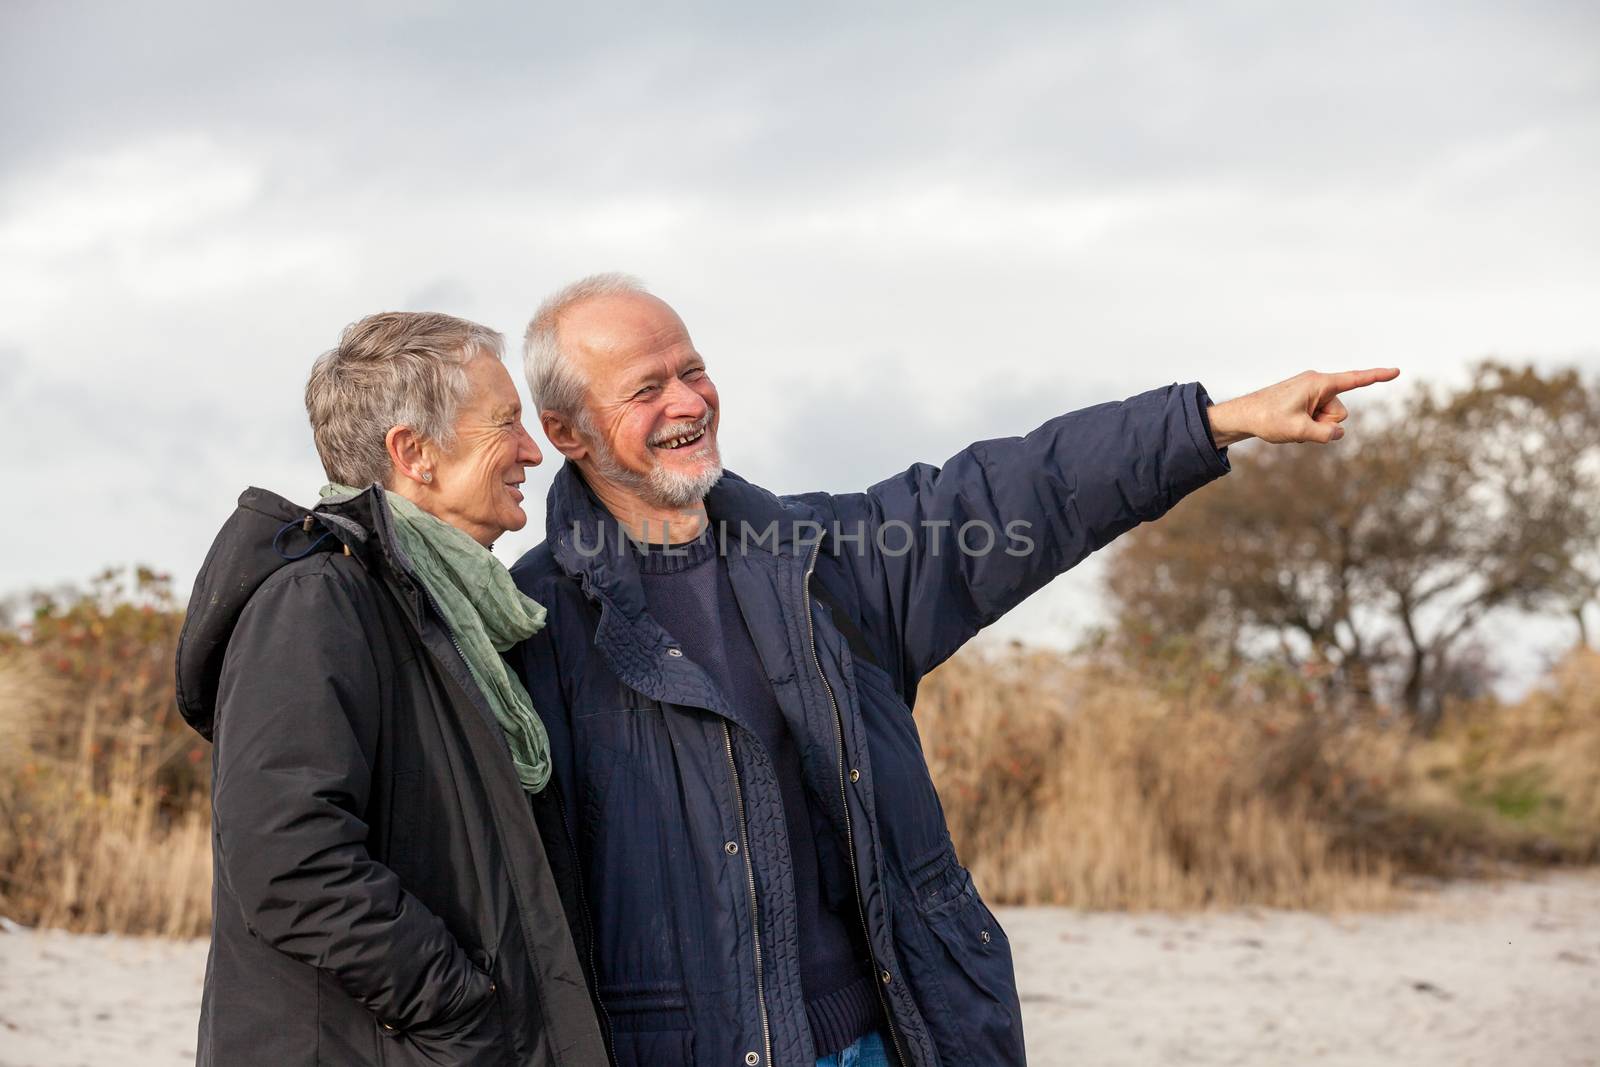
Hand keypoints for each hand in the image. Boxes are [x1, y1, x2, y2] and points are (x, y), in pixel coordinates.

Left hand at [1206, 368, 1399, 447]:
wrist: (1243, 415)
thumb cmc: (1268, 419)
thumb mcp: (1298, 431)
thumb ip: (1324, 434)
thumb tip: (1339, 434)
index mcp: (1318, 383)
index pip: (1354, 380)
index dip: (1377, 376)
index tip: (1397, 371)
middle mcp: (1317, 384)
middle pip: (1340, 413)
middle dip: (1325, 425)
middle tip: (1298, 424)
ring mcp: (1311, 392)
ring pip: (1329, 419)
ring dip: (1314, 427)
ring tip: (1291, 424)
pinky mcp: (1305, 400)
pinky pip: (1318, 418)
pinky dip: (1308, 426)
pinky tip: (1290, 425)